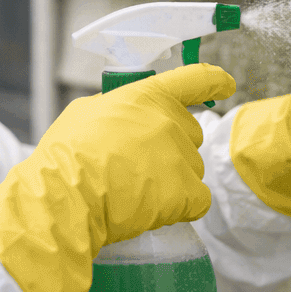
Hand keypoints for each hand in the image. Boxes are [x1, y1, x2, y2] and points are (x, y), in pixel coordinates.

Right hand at [0, 64, 235, 291]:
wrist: (65, 196)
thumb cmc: (65, 156)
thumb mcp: (84, 114)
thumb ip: (115, 111)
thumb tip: (123, 120)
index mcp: (148, 97)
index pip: (194, 80)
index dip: (213, 82)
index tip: (226, 84)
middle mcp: (171, 123)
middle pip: (190, 136)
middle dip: (170, 150)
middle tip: (136, 168)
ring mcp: (182, 158)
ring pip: (192, 171)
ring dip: (172, 182)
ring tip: (134, 193)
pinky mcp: (187, 193)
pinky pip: (197, 201)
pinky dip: (181, 208)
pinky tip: (153, 211)